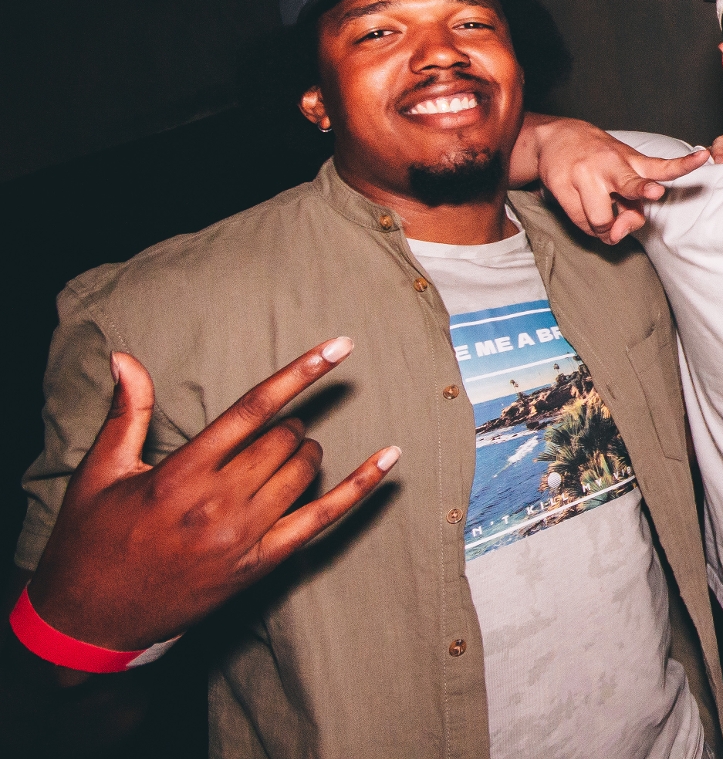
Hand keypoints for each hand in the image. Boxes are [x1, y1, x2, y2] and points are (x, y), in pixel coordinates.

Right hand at [27, 341, 397, 656]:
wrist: (87, 622)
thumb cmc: (90, 541)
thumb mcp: (100, 473)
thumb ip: (127, 412)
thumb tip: (125, 356)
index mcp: (180, 474)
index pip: (253, 409)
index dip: (300, 371)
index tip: (340, 345)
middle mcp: (217, 504)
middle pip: (283, 440)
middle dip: (287, 425)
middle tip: (267, 434)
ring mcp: (243, 537)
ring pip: (302, 472)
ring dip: (304, 452)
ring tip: (284, 454)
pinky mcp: (259, 565)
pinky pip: (322, 519)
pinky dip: (360, 486)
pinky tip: (390, 458)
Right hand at [534, 118, 710, 243]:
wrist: (555, 138)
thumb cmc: (598, 161)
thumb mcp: (622, 173)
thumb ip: (631, 205)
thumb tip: (616, 234)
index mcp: (631, 161)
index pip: (662, 165)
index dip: (684, 164)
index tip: (704, 156)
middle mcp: (611, 165)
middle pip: (630, 185)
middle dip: (642, 190)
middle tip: (655, 192)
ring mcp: (585, 174)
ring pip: (602, 222)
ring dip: (605, 228)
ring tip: (602, 212)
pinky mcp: (562, 184)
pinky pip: (581, 223)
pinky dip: (588, 226)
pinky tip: (584, 207)